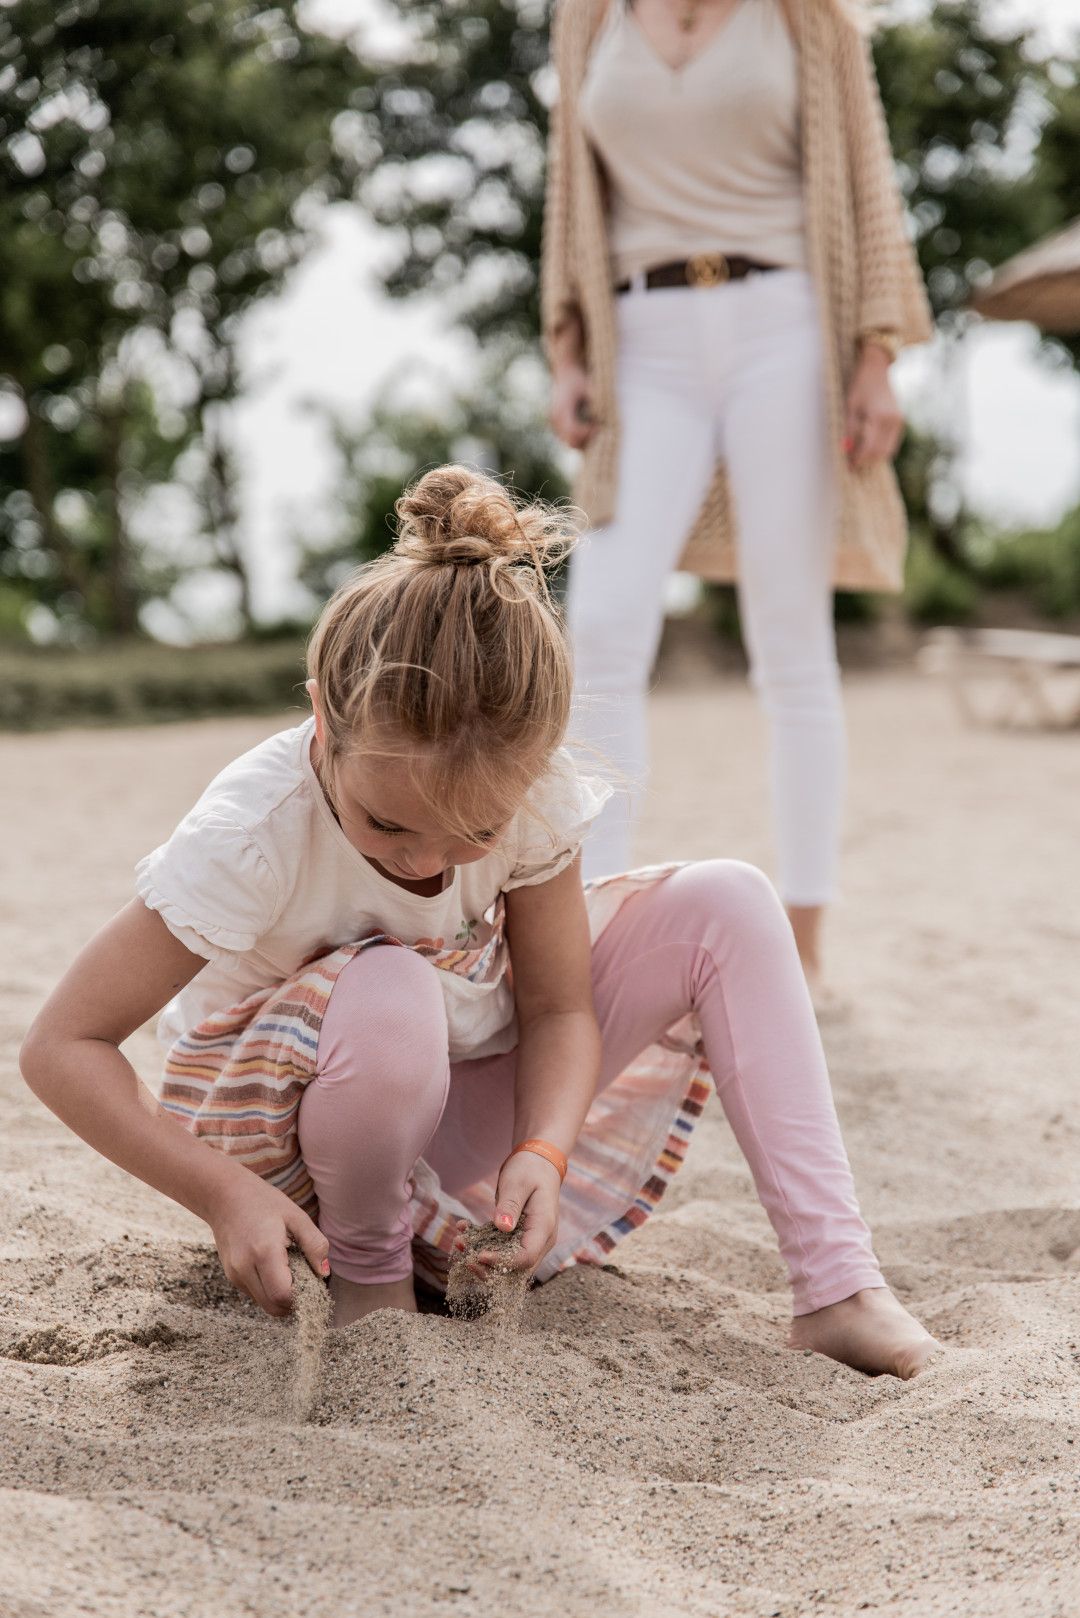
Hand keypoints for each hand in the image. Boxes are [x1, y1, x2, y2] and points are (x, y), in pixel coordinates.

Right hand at [205, 1171, 329, 1316]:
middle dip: (292, 1301)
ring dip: (279, 1296)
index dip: (301, 1297)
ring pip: (263, 1303)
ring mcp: (234, 1274)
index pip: (283, 1296)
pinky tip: (272, 1266)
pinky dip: (267, 1288)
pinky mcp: (231, 1275)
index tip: (312, 1282)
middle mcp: (245, 1268)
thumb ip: (314, 1244)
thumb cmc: (264, 1202)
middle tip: (303, 1279)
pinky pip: (254, 1293)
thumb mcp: (296, 1216)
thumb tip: (324, 1273)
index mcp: (264, 1252)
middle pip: (273, 1307)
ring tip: (287, 1268)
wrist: (224, 1195)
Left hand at [455, 1151, 562, 1275]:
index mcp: (544, 1228)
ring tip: (459, 1241)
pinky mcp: (518, 1238)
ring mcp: (530, 1241)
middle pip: (517, 1270)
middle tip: (463, 1252)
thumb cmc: (530, 1169)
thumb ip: (511, 1205)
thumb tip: (502, 1228)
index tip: (478, 1255)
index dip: (502, 1261)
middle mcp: (540, 1241)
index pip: (525, 1257)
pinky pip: (500, 1251)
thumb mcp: (518, 1183)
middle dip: (488, 1267)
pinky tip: (464, 1229)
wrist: (539, 1163)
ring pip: (507, 1265)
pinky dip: (482, 1245)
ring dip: (481, 1259)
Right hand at [549, 362, 597, 449]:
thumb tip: (607, 418)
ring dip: (584, 440)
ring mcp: (554, 424)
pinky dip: (580, 437)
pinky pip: (569, 439)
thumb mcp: (590, 388)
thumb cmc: (580, 378)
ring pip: (570, 443)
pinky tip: (590, 427)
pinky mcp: (556, 426)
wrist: (566, 371)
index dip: (589, 433)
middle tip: (600, 430)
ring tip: (596, 428)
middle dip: (587, 440)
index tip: (600, 426)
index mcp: (562, 409)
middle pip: (572, 442)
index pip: (574, 432)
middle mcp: (555, 419)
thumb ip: (596, 402)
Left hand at [842, 346, 902, 469]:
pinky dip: (881, 449)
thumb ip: (849, 430)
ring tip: (860, 458)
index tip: (849, 466)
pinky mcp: (900, 421)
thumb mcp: (849, 407)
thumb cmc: (860, 386)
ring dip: (875, 457)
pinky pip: (892, 443)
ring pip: (888, 450)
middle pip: (880, 452)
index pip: (869, 447)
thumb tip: (846, 450)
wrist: (876, 370)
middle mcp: (892, 420)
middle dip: (867, 461)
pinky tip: (870, 448)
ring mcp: (899, 421)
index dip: (858, 459)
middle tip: (854, 465)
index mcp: (878, 416)